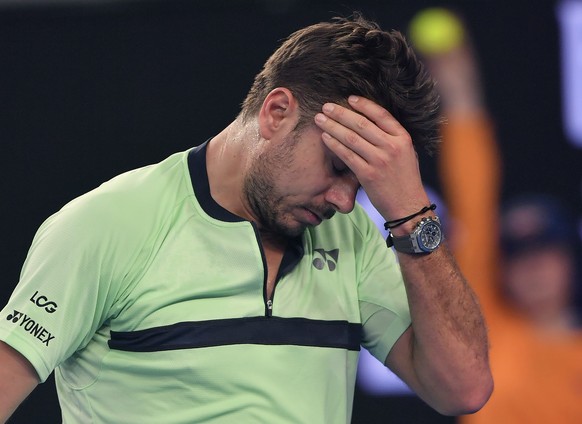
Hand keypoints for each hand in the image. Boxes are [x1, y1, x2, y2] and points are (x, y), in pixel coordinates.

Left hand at [314, 96, 430, 230]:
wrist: (408, 207)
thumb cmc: (405, 180)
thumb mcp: (407, 153)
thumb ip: (392, 138)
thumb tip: (372, 121)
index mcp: (403, 138)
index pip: (381, 114)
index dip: (364, 105)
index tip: (349, 99)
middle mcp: (392, 147)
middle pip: (361, 124)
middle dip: (340, 113)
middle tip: (326, 107)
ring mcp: (379, 161)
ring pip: (351, 138)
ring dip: (332, 126)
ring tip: (320, 119)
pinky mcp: (368, 175)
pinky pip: (347, 155)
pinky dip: (334, 145)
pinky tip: (325, 137)